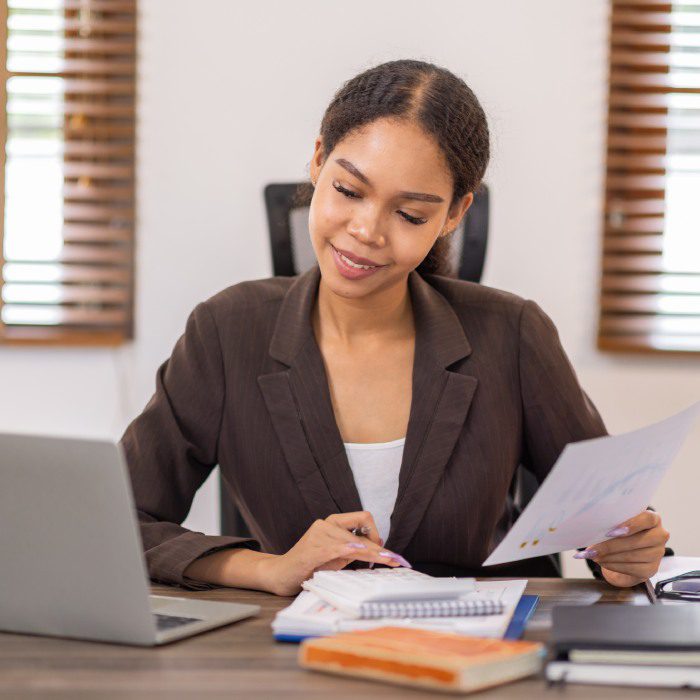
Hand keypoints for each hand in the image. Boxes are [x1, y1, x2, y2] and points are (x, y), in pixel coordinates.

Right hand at [260, 511, 407, 595]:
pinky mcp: (312, 548)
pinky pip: (337, 548)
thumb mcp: (337, 557)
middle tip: (394, 560)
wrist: (282, 574)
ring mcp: (318, 534)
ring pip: (353, 541)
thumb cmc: (310, 566)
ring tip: (383, 562)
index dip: (379, 535)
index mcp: (333, 523)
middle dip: (380, 547)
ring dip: (370, 553)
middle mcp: (326, 524)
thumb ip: (354, 550)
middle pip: (362, 529)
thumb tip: (379, 549)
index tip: (390, 553)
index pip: (363, 521)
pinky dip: (350, 551)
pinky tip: (360, 555)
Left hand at [575, 510, 669, 587]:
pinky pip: (633, 568)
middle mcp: (659, 535)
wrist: (623, 554)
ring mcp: (657, 553)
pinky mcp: (652, 569)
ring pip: (634, 556)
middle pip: (638, 540)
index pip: (647, 519)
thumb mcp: (616, 523)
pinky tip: (603, 562)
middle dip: (611, 546)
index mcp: (652, 519)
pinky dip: (614, 566)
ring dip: (610, 557)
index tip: (611, 531)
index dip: (631, 524)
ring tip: (593, 555)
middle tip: (592, 549)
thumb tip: (592, 523)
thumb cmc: (618, 533)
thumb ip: (611, 521)